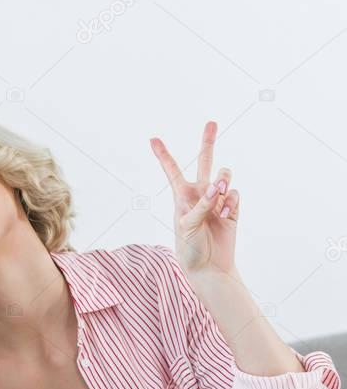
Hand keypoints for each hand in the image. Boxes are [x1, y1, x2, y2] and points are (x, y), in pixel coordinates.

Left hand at [151, 121, 239, 275]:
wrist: (209, 266)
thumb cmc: (190, 247)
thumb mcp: (188, 225)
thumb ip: (202, 204)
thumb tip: (218, 186)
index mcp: (181, 195)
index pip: (172, 170)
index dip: (163, 154)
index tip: (152, 138)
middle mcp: (199, 192)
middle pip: (204, 161)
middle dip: (208, 141)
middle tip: (211, 122)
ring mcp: (217, 198)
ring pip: (225, 175)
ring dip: (224, 180)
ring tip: (220, 194)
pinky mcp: (233, 207)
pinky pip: (236, 195)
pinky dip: (232, 204)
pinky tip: (226, 218)